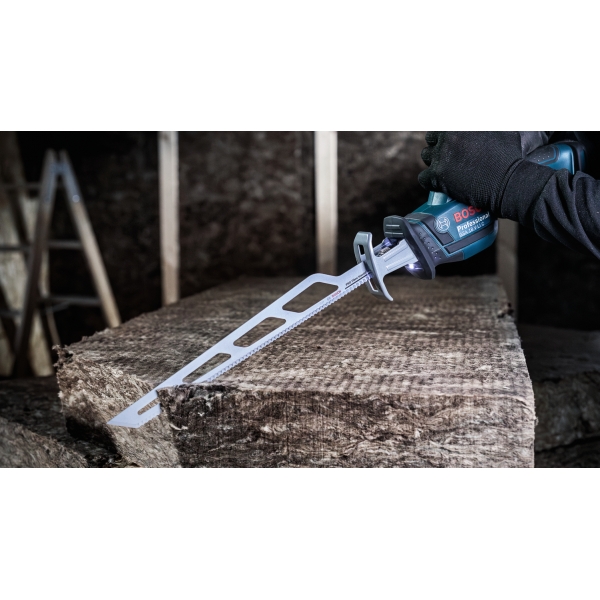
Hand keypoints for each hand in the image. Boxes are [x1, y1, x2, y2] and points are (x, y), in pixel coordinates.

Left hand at [418, 132, 549, 212]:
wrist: (511, 182)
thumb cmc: (512, 156)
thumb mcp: (505, 128)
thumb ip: (489, 125)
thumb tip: (485, 125)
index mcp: (461, 122)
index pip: (442, 126)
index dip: (447, 134)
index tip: (453, 143)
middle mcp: (450, 134)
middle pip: (432, 137)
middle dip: (439, 146)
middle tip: (450, 156)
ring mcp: (443, 154)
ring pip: (426, 156)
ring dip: (435, 162)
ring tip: (447, 170)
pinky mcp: (438, 174)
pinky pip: (423, 177)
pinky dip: (430, 181)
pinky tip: (440, 183)